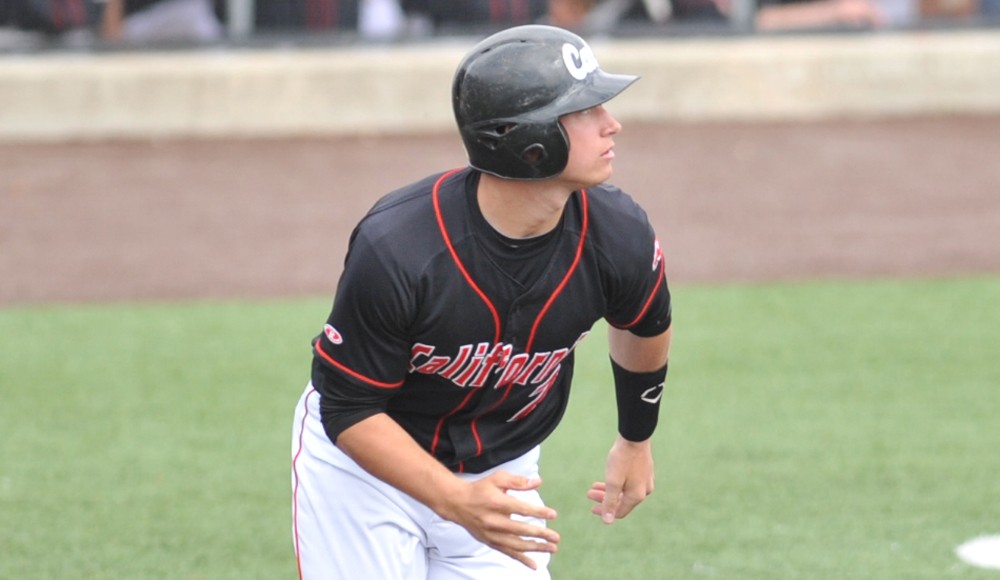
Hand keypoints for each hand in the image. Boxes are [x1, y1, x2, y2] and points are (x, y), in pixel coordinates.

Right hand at [436, 471, 559, 569]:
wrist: (458, 503)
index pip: (521, 509)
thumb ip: (518, 481)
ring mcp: (491, 534)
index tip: (553, 515)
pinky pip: (508, 552)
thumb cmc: (481, 489)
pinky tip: (534, 564)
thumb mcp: (498, 479)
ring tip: (552, 549)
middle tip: (556, 537)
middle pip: (521, 530)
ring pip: (516, 545)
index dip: (538, 512)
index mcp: (497, 503)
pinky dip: (521, 559)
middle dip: (540, 534)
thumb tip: (538, 482)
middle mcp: (494, 521)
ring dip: (535, 548)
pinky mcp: (490, 542)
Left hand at [586, 436, 654, 523]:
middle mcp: (644, 490)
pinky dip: (617, 483)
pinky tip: (608, 478)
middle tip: (589, 494)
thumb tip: (608, 522)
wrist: (635, 437)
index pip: (620, 511)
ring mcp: (646, 480)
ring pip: (625, 491)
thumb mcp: (613, 482)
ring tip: (594, 485)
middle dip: (604, 499)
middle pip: (622, 501)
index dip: (604, 512)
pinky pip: (629, 483)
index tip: (591, 507)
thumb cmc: (622, 459)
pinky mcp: (645, 471)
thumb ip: (610, 502)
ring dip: (609, 490)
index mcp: (637, 496)